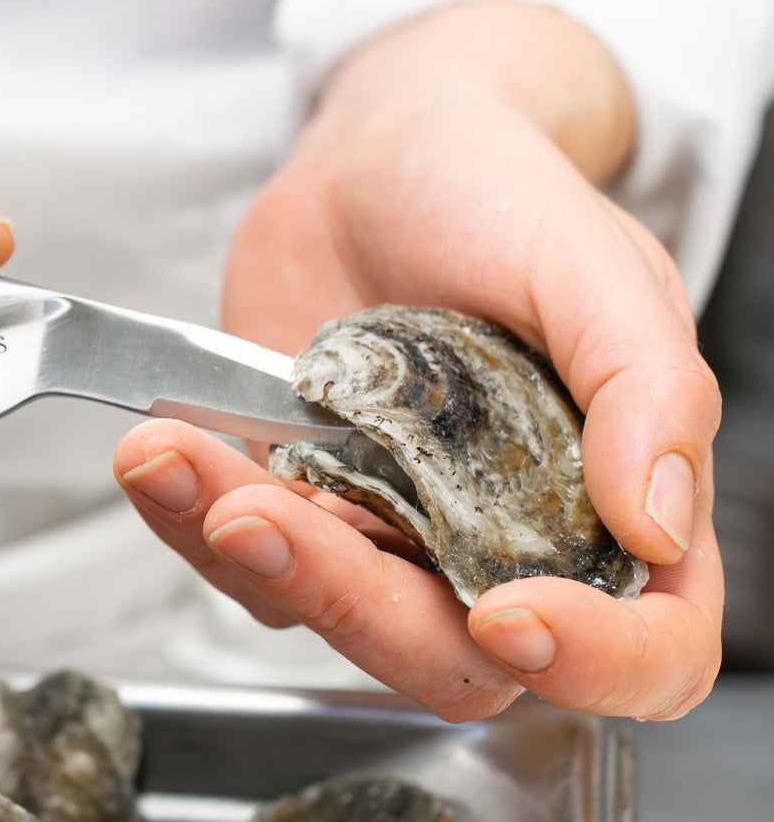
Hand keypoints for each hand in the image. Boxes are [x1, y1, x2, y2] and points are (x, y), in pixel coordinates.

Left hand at [114, 2, 722, 721]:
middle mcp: (517, 553)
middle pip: (457, 663)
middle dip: (348, 603)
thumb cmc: (509, 201)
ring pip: (330, 619)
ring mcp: (402, 542)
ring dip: (244, 553)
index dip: (595, 666)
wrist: (387, 154)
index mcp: (624, 512)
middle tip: (259, 516)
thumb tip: (659, 524)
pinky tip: (162, 448)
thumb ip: (650, 387)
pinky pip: (247, 563)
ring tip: (173, 453)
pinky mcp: (308, 516)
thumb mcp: (598, 265)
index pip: (650, 651)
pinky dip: (189, 518)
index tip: (511, 614)